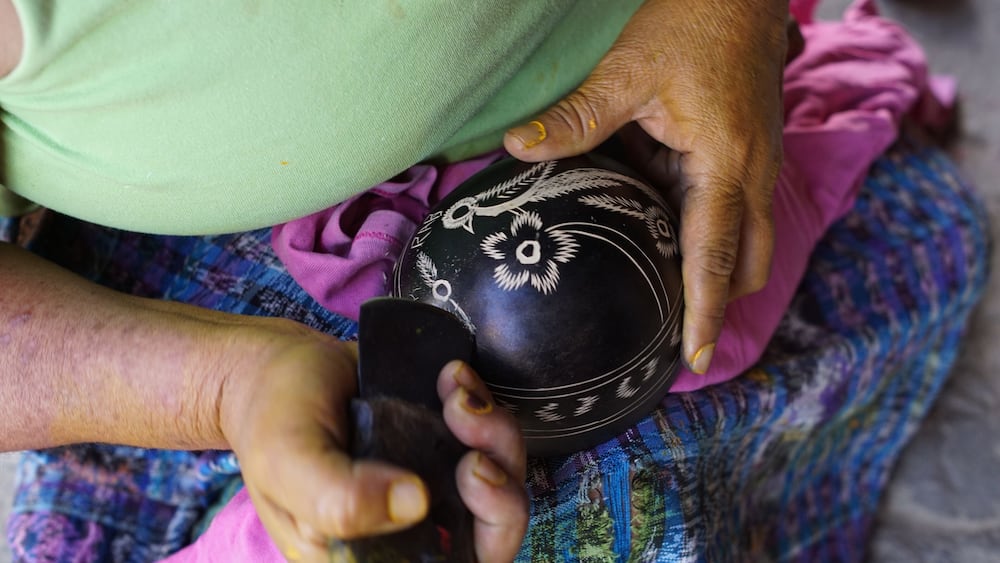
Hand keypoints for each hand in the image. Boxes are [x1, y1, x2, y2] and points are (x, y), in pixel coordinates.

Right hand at [219, 322, 527, 561]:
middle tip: (468, 424)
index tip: (471, 473)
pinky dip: (481, 400)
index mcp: (374, 557)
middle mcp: (413, 530)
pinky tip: (451, 376)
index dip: (486, 534)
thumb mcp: (288, 465)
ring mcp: (433, 485)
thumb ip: (338, 501)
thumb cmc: (273, 423)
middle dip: (500, 478)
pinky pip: (489, 433)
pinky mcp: (442, 443)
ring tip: (455, 393)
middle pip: (493, 531)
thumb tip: (415, 504)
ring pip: (502, 479)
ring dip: (493, 431)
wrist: (276, 367)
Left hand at [504, 0, 788, 374]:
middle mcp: (755, 172)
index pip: (715, 256)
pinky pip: (739, 210)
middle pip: (747, 262)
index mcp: (727, 162)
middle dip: (720, 303)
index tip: (694, 361)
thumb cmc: (692, 20)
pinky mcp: (751, 151)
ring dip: (720, 271)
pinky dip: (714, 234)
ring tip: (673, 300)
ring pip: (749, 240)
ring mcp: (760, 163)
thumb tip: (517, 148)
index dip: (705, 314)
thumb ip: (576, 118)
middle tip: (678, 341)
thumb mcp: (627, 70)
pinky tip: (672, 236)